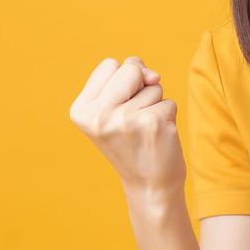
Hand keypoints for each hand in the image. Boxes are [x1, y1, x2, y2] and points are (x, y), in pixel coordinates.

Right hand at [69, 55, 185, 196]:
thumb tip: (153, 75)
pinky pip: (168, 102)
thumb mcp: (116, 107)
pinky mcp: (151, 124)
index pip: (110, 64)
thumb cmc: (133, 141)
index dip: (123, 82)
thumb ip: (129, 78)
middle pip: (130, 68)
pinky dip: (167, 117)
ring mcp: (123, 120)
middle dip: (140, 87)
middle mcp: (97, 116)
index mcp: (80, 110)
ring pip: (153, 85)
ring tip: (144, 131)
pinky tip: (157, 137)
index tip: (118, 110)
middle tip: (134, 119)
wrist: (149, 185)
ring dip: (154, 104)